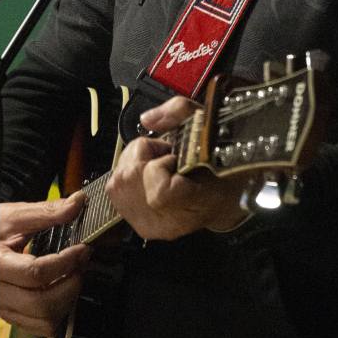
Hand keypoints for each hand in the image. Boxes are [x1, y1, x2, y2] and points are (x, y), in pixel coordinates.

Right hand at [0, 194, 90, 334]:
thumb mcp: (15, 213)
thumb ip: (48, 211)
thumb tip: (79, 201)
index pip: (35, 273)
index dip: (65, 263)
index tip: (82, 249)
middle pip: (40, 304)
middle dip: (70, 286)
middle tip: (81, 264)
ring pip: (42, 322)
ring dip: (66, 302)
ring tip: (74, 277)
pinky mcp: (7, 314)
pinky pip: (38, 327)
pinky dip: (57, 314)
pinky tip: (63, 291)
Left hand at [106, 96, 252, 239]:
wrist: (222, 198)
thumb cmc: (220, 166)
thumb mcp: (210, 129)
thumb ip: (181, 112)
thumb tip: (148, 118)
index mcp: (196, 204)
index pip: (159, 192)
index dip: (161, 164)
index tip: (175, 157)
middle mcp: (169, 221)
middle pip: (130, 179)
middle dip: (144, 156)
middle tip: (168, 157)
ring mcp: (150, 225)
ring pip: (118, 181)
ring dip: (135, 164)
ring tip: (161, 166)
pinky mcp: (136, 223)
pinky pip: (115, 189)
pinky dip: (129, 175)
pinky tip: (150, 177)